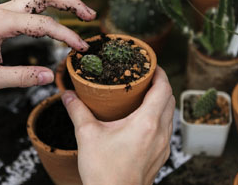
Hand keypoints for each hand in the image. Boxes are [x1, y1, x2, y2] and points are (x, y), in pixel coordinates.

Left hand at [0, 0, 95, 88]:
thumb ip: (22, 77)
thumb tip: (50, 76)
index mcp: (2, 23)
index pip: (44, 24)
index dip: (67, 35)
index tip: (81, 48)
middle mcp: (5, 9)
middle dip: (70, 2)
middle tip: (90, 14)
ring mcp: (5, 8)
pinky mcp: (5, 13)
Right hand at [61, 67, 174, 184]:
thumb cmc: (104, 172)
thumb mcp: (87, 135)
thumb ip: (77, 111)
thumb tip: (68, 95)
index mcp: (146, 123)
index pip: (163, 89)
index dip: (160, 73)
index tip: (151, 65)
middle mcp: (160, 133)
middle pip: (169, 99)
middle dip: (160, 84)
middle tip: (144, 77)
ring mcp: (163, 146)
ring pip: (170, 114)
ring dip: (161, 101)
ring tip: (143, 95)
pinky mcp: (160, 156)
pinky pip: (166, 129)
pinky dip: (159, 117)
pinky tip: (142, 119)